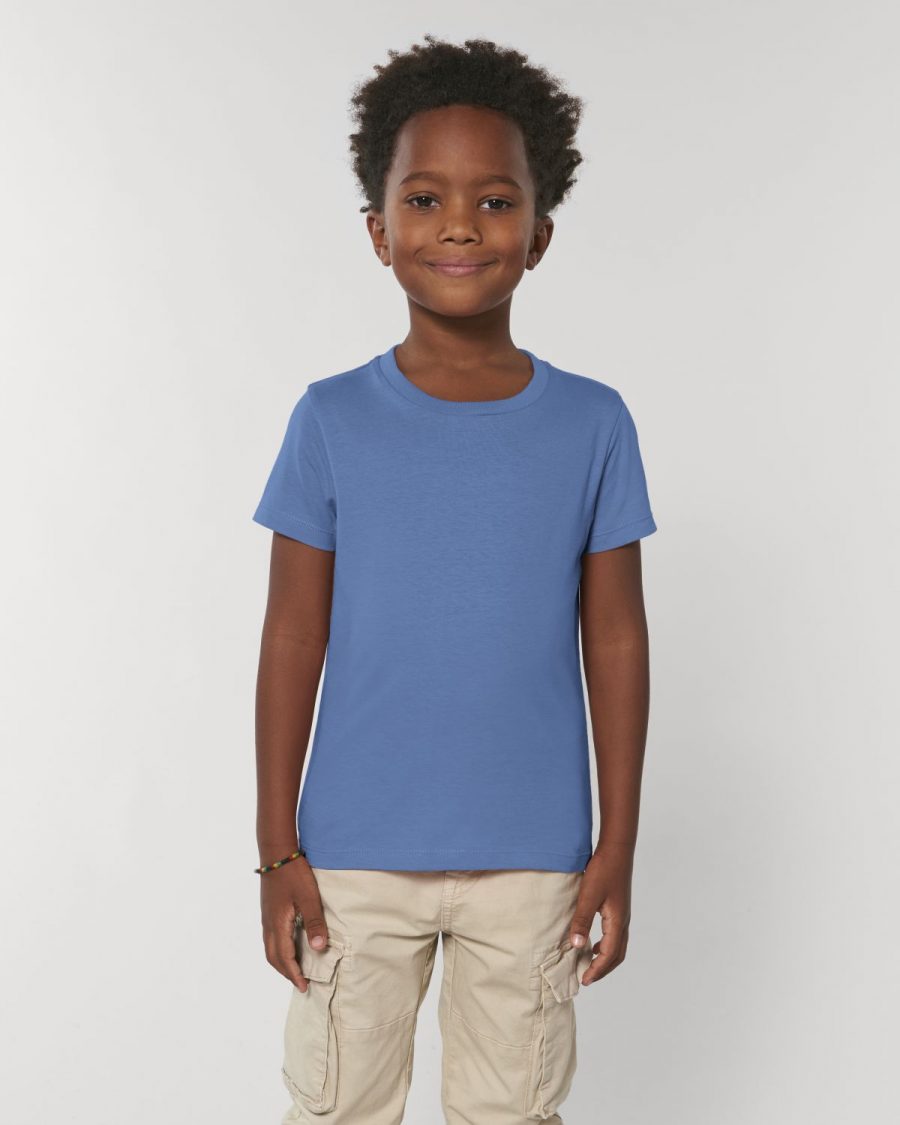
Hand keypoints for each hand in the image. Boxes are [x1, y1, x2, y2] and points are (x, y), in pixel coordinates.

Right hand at [260, 853, 329, 991]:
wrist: (276, 853)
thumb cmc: (293, 874)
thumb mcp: (309, 897)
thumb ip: (314, 922)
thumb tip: (318, 948)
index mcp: (278, 924)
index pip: (284, 958)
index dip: (294, 974)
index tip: (304, 987)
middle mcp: (269, 925)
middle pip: (273, 957)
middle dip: (286, 973)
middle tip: (300, 983)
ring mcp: (267, 918)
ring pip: (270, 949)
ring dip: (281, 962)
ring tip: (295, 969)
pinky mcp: (268, 911)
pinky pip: (270, 939)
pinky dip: (278, 950)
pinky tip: (289, 946)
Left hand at [567, 842, 634, 985]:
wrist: (617, 849)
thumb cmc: (603, 870)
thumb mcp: (589, 896)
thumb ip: (582, 921)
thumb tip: (577, 947)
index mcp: (617, 922)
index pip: (608, 955)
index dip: (597, 970)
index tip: (584, 980)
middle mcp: (623, 921)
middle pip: (617, 955)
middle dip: (602, 969)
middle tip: (587, 978)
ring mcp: (623, 915)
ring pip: (618, 946)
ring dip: (605, 958)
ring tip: (589, 964)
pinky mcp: (619, 908)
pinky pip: (615, 935)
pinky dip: (606, 945)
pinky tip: (593, 942)